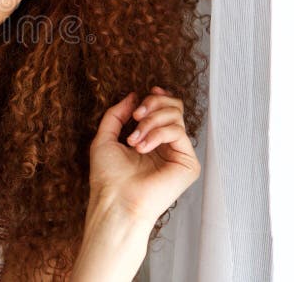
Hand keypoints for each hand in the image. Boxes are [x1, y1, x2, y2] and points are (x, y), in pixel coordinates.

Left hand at [87, 86, 200, 224]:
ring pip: (176, 117)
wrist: (115, 200)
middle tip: (137, 116)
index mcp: (152, 141)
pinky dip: (156, 133)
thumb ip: (116, 114)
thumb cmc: (108, 176)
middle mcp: (167, 147)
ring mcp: (179, 155)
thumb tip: (133, 95)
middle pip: (175, 108)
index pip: (165, 110)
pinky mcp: (188, 164)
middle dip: (153, 105)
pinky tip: (142, 147)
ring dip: (150, 122)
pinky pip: (177, 132)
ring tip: (133, 140)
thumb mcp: (105, 137)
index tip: (147, 92)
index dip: (158, 97)